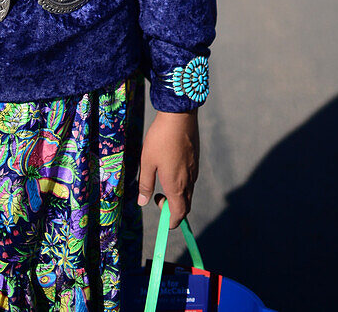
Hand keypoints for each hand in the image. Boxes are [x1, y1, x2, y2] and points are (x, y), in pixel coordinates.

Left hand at [137, 110, 198, 227]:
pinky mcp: (196, 160)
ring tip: (162, 181)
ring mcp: (195, 171)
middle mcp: (189, 181)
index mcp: (176, 186)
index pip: (179, 214)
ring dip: (177, 195)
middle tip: (158, 197)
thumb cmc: (160, 139)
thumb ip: (145, 184)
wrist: (179, 116)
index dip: (170, 220)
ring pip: (189, 192)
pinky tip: (170, 168)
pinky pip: (191, 180)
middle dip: (173, 209)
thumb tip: (141, 202)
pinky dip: (182, 183)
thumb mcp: (147, 161)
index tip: (161, 215)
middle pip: (186, 206)